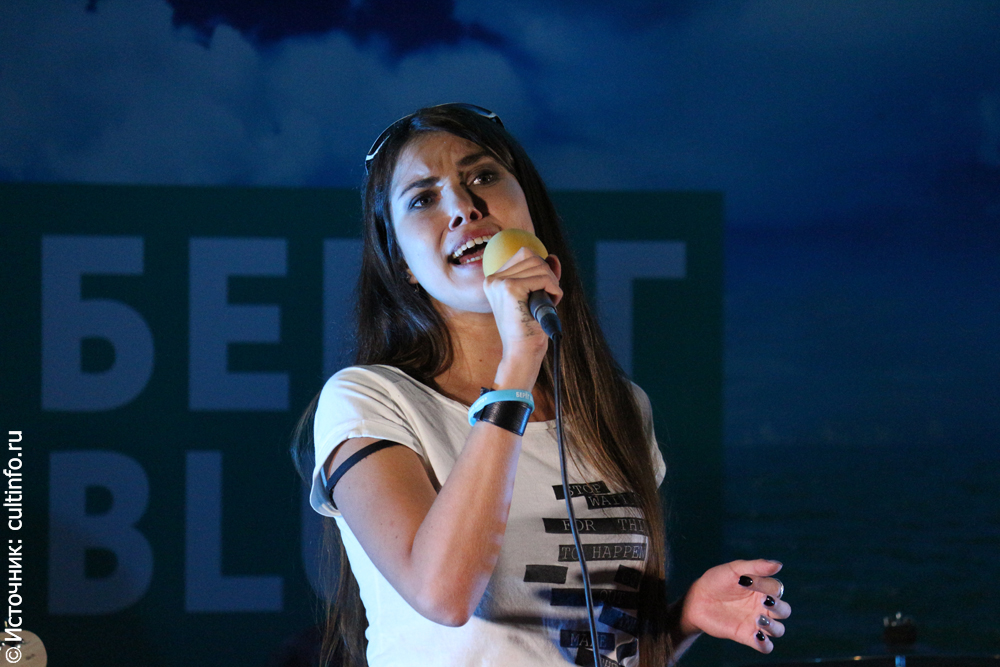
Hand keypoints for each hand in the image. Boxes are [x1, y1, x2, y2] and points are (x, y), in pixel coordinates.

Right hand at [483, 247, 561, 385]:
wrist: (522, 352)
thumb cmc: (530, 327)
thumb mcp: (537, 295)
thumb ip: (544, 275)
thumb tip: (553, 257)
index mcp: (494, 280)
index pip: (524, 254)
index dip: (541, 269)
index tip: (544, 289)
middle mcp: (492, 279)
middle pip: (532, 257)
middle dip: (548, 276)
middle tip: (548, 299)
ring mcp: (499, 283)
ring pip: (539, 266)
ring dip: (552, 284)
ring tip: (548, 303)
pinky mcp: (509, 288)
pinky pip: (543, 278)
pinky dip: (554, 290)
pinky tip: (551, 304)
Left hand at [679, 559, 789, 653]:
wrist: (696, 600)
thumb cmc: (716, 581)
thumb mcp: (734, 570)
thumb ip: (755, 566)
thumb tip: (779, 565)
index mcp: (762, 589)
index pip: (776, 588)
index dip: (765, 585)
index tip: (745, 580)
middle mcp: (763, 607)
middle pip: (784, 610)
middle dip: (778, 607)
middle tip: (763, 601)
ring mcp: (756, 623)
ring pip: (778, 630)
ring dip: (773, 626)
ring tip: (758, 619)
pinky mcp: (747, 636)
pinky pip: (765, 647)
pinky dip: (765, 644)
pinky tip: (757, 636)